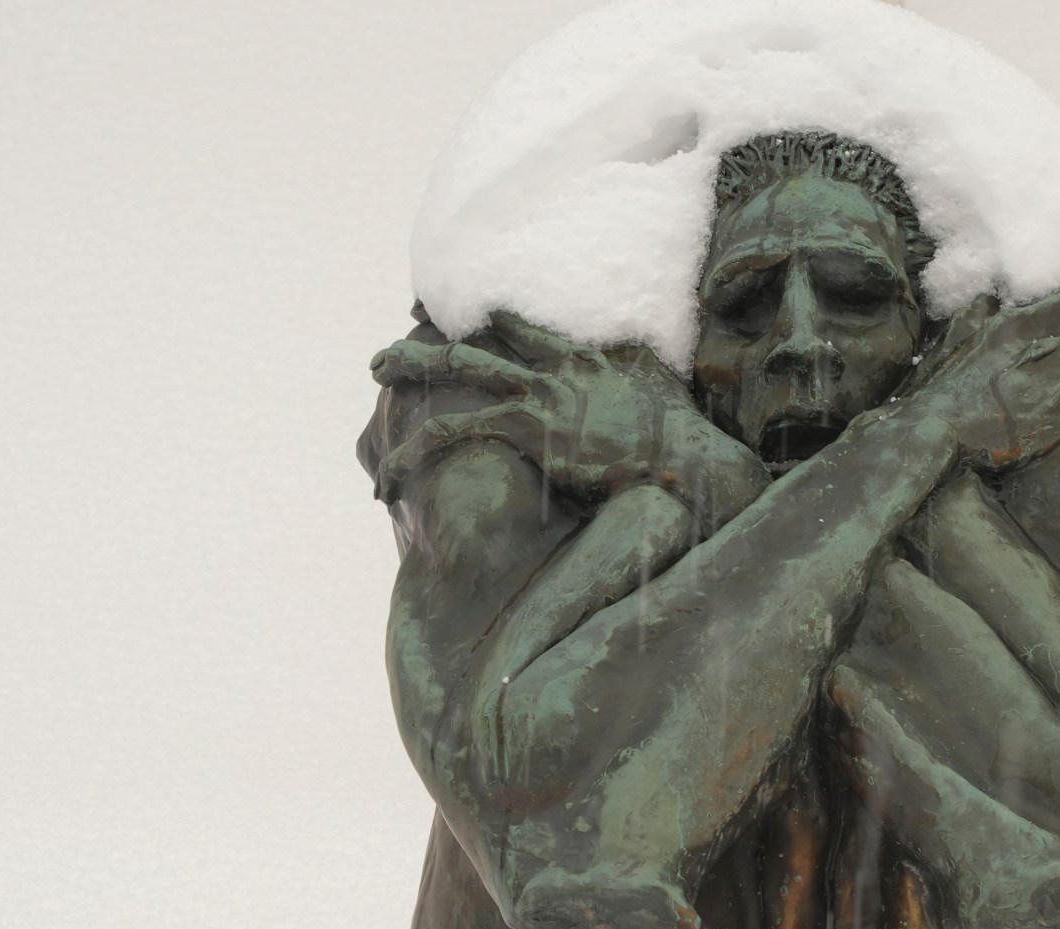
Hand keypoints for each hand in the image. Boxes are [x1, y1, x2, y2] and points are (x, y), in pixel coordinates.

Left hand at [370, 313, 766, 529]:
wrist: (684, 455)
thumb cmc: (678, 431)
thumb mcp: (652, 383)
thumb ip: (627, 364)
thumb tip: (629, 358)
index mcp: (580, 354)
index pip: (516, 325)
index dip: (479, 322)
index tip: (439, 323)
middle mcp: (553, 365)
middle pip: (474, 341)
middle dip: (422, 346)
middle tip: (383, 357)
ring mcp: (539, 394)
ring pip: (456, 371)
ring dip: (408, 371)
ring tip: (375, 382)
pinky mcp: (531, 428)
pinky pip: (455, 431)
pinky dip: (414, 450)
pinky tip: (389, 475)